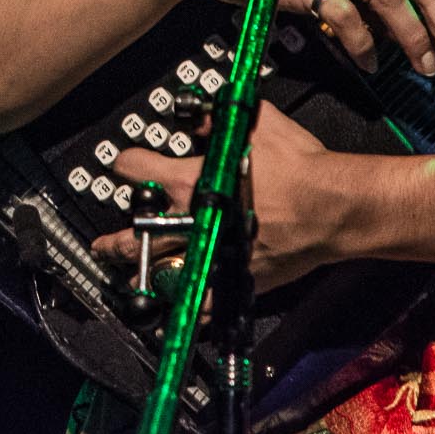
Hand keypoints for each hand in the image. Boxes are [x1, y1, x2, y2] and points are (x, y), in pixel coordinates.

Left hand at [89, 100, 336, 295]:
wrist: (332, 207)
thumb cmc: (299, 167)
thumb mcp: (258, 125)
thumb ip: (220, 120)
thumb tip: (200, 114)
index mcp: (192, 180)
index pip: (137, 168)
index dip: (125, 162)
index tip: (123, 164)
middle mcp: (194, 219)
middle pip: (136, 231)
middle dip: (114, 239)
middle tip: (101, 244)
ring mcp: (211, 252)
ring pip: (160, 269)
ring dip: (139, 273)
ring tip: (123, 278)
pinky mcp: (233, 278)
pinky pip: (198, 303)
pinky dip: (179, 313)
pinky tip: (165, 319)